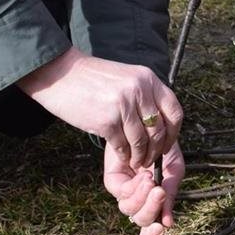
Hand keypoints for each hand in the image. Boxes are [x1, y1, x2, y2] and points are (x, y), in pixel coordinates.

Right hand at [18, 47, 182, 170]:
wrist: (60, 73)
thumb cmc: (91, 78)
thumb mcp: (126, 77)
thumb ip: (144, 95)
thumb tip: (159, 122)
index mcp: (148, 79)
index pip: (174, 111)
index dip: (174, 133)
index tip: (166, 144)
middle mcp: (139, 90)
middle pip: (159, 130)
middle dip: (156, 149)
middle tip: (149, 158)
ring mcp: (123, 105)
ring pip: (142, 141)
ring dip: (140, 156)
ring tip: (136, 161)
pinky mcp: (107, 121)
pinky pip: (123, 146)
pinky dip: (124, 155)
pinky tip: (122, 157)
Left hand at [104, 142, 184, 234]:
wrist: (150, 125)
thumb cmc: (164, 149)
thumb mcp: (173, 172)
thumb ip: (170, 195)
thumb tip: (169, 224)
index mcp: (154, 204)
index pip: (150, 232)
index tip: (161, 230)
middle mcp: (139, 202)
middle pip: (141, 221)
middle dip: (151, 209)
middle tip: (160, 192)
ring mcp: (125, 193)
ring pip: (129, 210)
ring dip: (142, 196)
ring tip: (150, 178)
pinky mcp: (113, 182)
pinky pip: (121, 193)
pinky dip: (134, 185)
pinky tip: (143, 173)